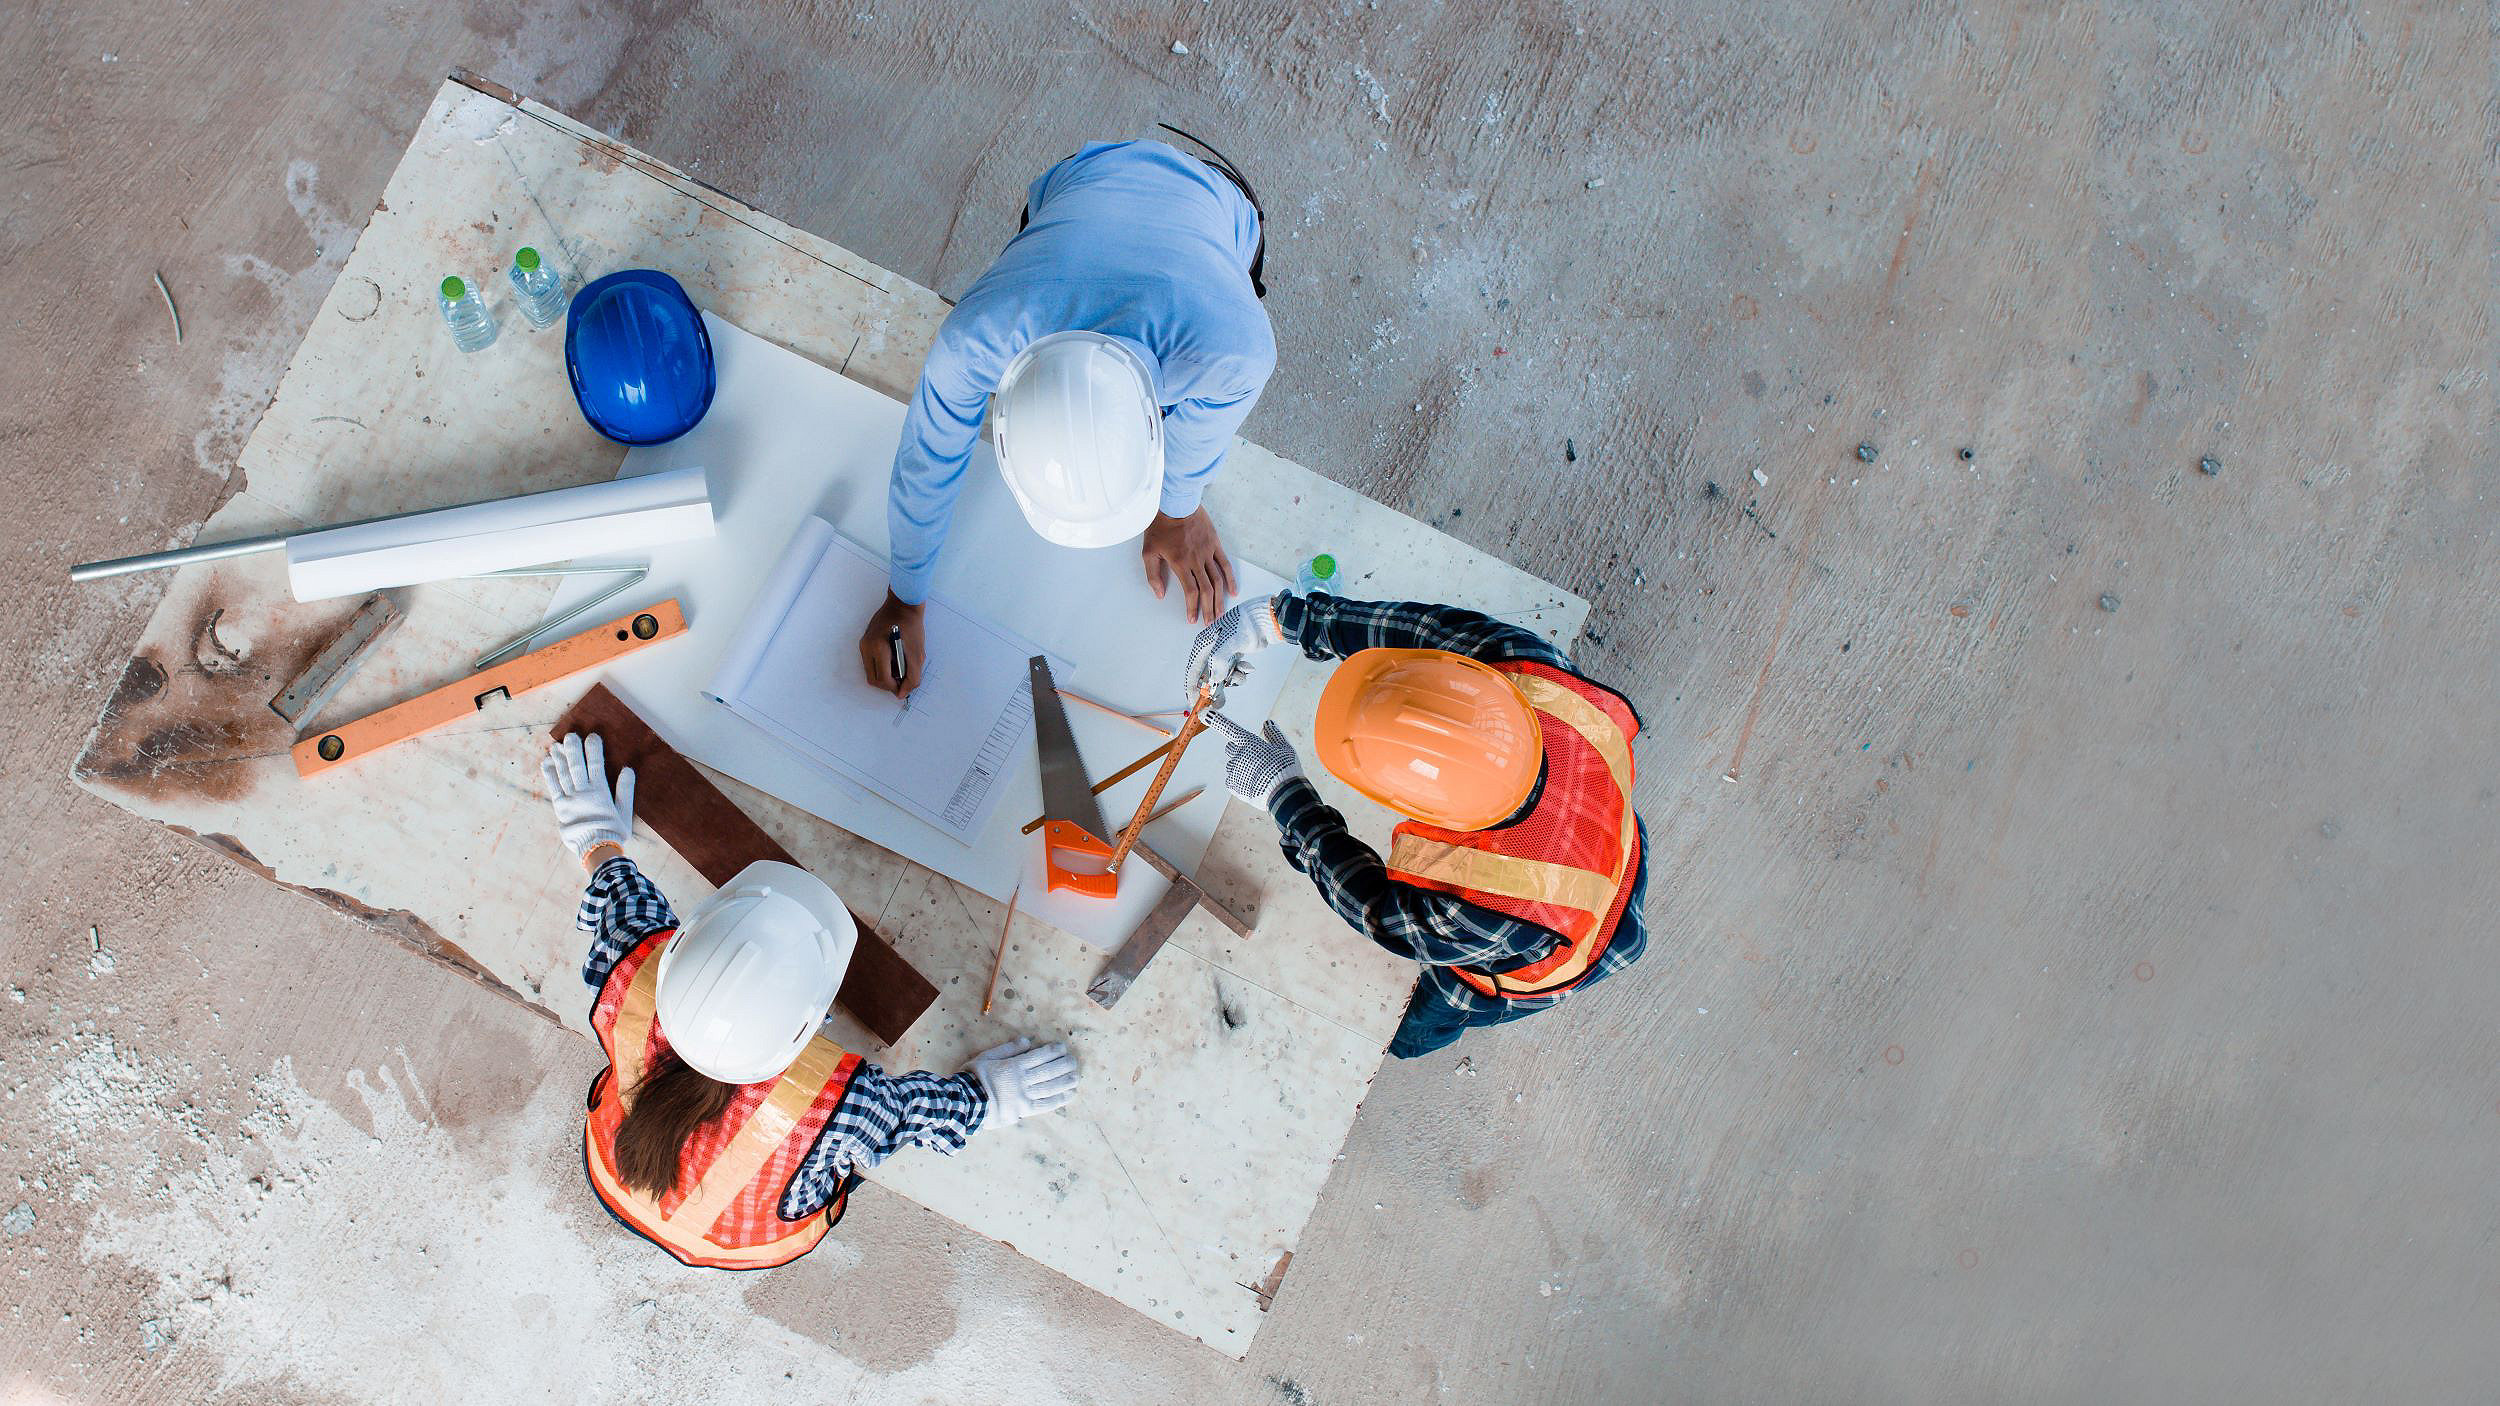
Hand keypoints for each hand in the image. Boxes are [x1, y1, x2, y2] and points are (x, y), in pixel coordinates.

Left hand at [542, 733, 634, 858]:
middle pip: (577, 766)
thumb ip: (625, 790)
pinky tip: (547, 762)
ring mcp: (570, 799)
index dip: (593, 750)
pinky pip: (554, 787)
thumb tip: (628, 770)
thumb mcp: (625, 812)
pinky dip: (550, 774)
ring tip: (557, 744)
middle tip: (571, 735)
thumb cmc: (613, 832)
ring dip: (560, 758)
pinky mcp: (560, 808)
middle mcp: (583, 793)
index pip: (595, 765)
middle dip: (574, 749)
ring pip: (563, 774)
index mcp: (600, 792)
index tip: (592, 737)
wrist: (596, 850)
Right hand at [857, 591, 925, 697]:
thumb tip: (902, 694)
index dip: (894, 688)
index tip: (904, 687)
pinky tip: (893, 660)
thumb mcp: (917, 654)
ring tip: (899, 668)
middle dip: (888, 684)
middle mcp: (867, 647)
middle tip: (902, 680)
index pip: (883, 679)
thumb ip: (912, 677)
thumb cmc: (912, 627)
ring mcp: (863, 644)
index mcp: (878, 648)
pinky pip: (870, 663)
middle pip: (873, 679)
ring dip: (884, 676)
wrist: (903, 604)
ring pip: (870, 673)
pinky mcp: (864, 643)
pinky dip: (881, 667)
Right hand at [969, 1036, 1079, 1125]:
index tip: (1062, 1048)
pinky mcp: (1023, 1110)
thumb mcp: (986, 1057)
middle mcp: (1022, 1080)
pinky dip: (1059, 1099)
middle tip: (1073, 1061)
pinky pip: (1045, 1105)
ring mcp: (1023, 1096)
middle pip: (1048, 1071)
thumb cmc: (972, 1078)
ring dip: (1065, 1081)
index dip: (1053, 1051)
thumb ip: (1007, 1049)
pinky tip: (1069, 1095)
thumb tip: (1027, 1041)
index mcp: (1013, 1066)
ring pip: (1050, 1087)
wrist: (963, 1104)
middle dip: (1063, 1065)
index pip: (1039, 1056)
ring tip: (1076, 1077)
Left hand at [1140, 508, 1236, 625]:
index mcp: (1180, 563)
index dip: (1192, 607)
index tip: (1192, 619)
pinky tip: (1232, 591)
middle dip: (1208, 609)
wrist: (1176, 502)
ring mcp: (1208, 552)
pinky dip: (1230, 578)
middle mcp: (1196, 560)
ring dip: (1220, 598)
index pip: (1190, 591)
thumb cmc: (1160, 526)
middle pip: (1206, 590)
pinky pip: (1225, 564)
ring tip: (1221, 613)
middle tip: (1209, 622)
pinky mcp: (1215, 544)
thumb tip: (1160, 594)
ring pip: (1217, 580)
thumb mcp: (1148, 551)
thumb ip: (1153, 575)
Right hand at [1184, 592, 1287, 695]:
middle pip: (1208, 676)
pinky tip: (1246, 666)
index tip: (1195, 702)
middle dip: (1215, 689)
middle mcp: (1211, 650)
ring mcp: (1223, 654)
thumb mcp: (1226, 644)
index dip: (1192, 688)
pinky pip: (1234, 672)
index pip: (1193, 671)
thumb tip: (1214, 680)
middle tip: (1219, 702)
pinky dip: (1241, 673)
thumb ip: (1217, 664)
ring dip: (1232, 678)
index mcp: (1203, 645)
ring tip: (1240, 674)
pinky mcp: (1234, 656)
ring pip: (1223, 676)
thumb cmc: (1243, 625)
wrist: (1263, 621)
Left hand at [1205, 711, 1302, 807]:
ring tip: (1258, 775)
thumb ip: (1274, 734)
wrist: (1284, 794)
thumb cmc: (1286, 769)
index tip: (1203, 714)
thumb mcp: (1285, 748)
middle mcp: (1237, 754)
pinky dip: (1240, 781)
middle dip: (1240, 751)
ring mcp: (1233, 770)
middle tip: (1255, 759)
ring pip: (1233, 765)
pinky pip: (1232, 780)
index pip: (1228, 727)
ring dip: (1241, 768)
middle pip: (1231, 748)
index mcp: (1249, 742)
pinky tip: (1254, 784)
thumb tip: (1268, 723)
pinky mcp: (1232, 785)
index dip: (1215, 720)